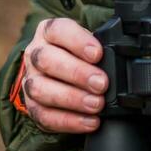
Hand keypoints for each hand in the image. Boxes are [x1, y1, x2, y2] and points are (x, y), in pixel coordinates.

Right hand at [21, 17, 106, 133]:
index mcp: (49, 32)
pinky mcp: (31, 106)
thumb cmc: (80, 54)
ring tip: (97, 104)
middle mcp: (35, 54)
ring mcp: (30, 80)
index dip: (77, 41)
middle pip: (47, 60)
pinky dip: (68, 121)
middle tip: (101, 83)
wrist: (62, 72)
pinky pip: (44, 115)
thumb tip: (120, 59)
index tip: (98, 54)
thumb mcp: (90, 42)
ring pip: (41, 89)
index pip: (58, 30)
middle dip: (77, 73)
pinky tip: (89, 121)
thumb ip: (102, 47)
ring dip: (72, 98)